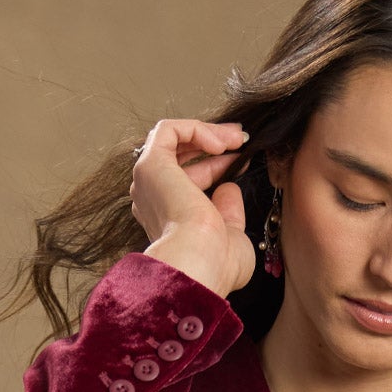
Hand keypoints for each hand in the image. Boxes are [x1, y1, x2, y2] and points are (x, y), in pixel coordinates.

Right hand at [129, 117, 255, 297]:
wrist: (201, 262)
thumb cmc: (216, 263)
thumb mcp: (230, 233)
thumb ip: (228, 209)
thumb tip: (229, 187)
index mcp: (167, 220)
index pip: (189, 182)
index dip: (217, 166)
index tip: (243, 161)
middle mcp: (152, 200)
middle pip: (180, 158)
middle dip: (213, 144)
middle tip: (241, 140)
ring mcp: (148, 181)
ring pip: (172, 140)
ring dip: (207, 133)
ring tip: (236, 137)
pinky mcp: (150, 164)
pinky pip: (168, 130)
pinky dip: (195, 128)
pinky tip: (219, 142)